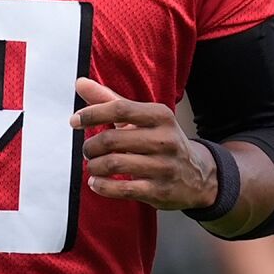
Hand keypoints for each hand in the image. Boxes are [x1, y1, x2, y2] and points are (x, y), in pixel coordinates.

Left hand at [70, 78, 216, 209]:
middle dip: (91, 146)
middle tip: (87, 150)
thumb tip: (79, 83)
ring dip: (94, 166)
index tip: (75, 121)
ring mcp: (164, 167)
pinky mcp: (160, 191)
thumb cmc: (161, 141)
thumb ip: (110, 100)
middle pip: (112, 139)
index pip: (119, 108)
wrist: (198, 176)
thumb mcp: (142, 118)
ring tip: (93, 165)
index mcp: (161, 116)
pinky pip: (122, 189)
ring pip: (114, 164)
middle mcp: (165, 139)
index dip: (92, 114)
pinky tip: (96, 182)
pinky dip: (102, 186)